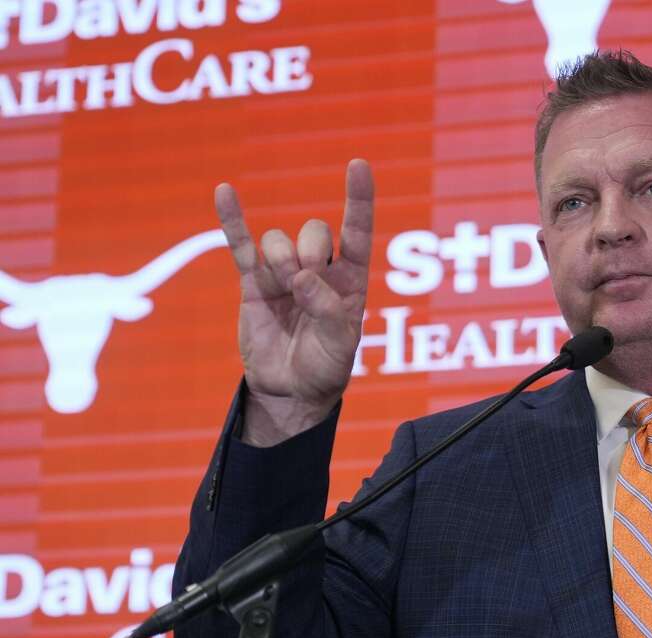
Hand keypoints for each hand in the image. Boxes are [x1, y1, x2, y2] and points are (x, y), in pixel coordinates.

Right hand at [214, 159, 373, 445]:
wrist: (291, 390)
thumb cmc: (325, 367)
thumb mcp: (340, 345)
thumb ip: (327, 310)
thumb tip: (302, 279)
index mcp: (350, 280)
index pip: (357, 232)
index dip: (358, 200)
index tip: (358, 165)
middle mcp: (319, 270)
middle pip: (315, 232)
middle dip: (309, 251)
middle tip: (303, 283)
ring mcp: (284, 273)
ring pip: (279, 241)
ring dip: (280, 260)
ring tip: (283, 289)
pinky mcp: (253, 284)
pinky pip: (241, 246)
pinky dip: (232, 220)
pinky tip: (224, 192)